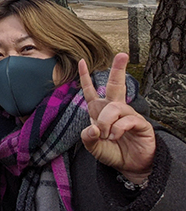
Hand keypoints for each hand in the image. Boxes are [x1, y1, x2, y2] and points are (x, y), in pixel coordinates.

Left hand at [79, 53, 155, 183]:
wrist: (129, 167)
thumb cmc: (111, 152)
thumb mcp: (93, 147)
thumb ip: (88, 138)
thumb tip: (93, 128)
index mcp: (99, 110)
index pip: (91, 91)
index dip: (85, 76)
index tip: (81, 60)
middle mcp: (114, 109)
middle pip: (116, 85)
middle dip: (118, 69)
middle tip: (122, 55)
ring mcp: (129, 115)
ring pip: (115, 107)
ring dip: (107, 121)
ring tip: (107, 135)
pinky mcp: (141, 124)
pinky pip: (127, 120)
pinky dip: (117, 129)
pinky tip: (116, 136)